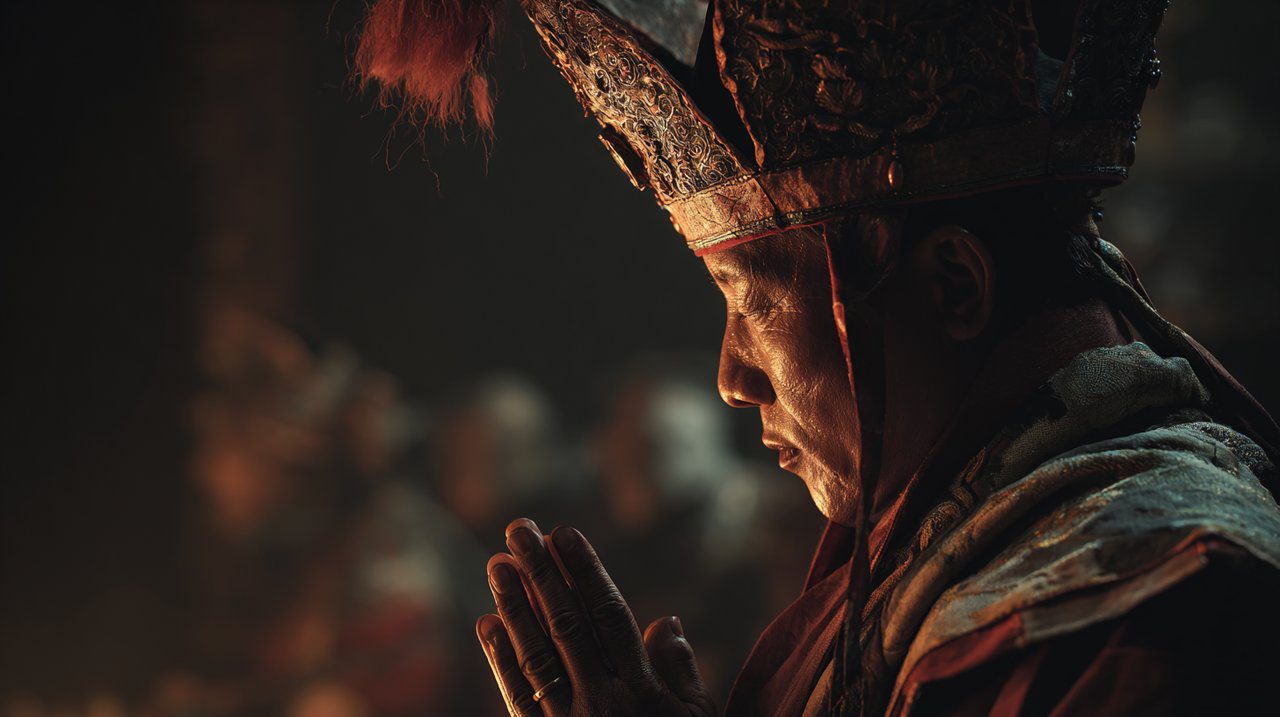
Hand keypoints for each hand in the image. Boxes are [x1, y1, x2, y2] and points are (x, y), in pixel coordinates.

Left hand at [476, 518, 718, 716]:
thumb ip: (681, 672)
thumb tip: (665, 619)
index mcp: (642, 693)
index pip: (608, 618)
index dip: (586, 572)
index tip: (565, 533)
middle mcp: (601, 705)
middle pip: (567, 627)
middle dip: (541, 574)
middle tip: (518, 529)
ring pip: (536, 657)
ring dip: (514, 607)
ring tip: (498, 564)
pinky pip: (518, 700)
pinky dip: (501, 661)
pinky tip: (488, 625)